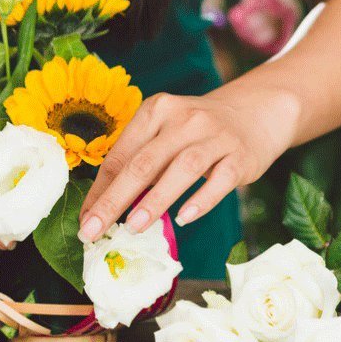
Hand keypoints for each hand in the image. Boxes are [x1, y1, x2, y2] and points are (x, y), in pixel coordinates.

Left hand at [78, 84, 301, 241]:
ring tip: (134, 227)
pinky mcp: (240, 155)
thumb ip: (138, 162)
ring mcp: (214, 136)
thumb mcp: (165, 134)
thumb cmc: (197, 132)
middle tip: (94, 230)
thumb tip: (102, 208)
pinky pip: (220, 180)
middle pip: (143, 162)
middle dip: (115, 199)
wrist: (255, 112)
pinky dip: (201, 200)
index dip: (100, 190)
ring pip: (181, 168)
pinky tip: (184, 218)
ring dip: (155, 200)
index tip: (85, 221)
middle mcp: (183, 119)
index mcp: (156, 111)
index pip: (121, 155)